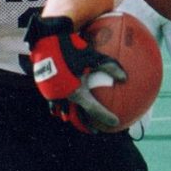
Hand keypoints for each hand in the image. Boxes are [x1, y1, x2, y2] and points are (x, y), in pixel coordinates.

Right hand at [24, 12, 126, 130]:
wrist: (48, 40)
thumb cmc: (72, 47)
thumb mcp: (93, 56)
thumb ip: (109, 67)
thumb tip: (125, 77)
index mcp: (76, 91)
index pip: (94, 109)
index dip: (105, 117)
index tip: (116, 122)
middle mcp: (64, 96)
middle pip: (77, 115)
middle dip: (87, 123)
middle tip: (95, 130)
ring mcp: (52, 93)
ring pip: (62, 110)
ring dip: (70, 115)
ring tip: (75, 119)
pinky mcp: (45, 87)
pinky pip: (54, 101)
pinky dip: (59, 106)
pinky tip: (60, 106)